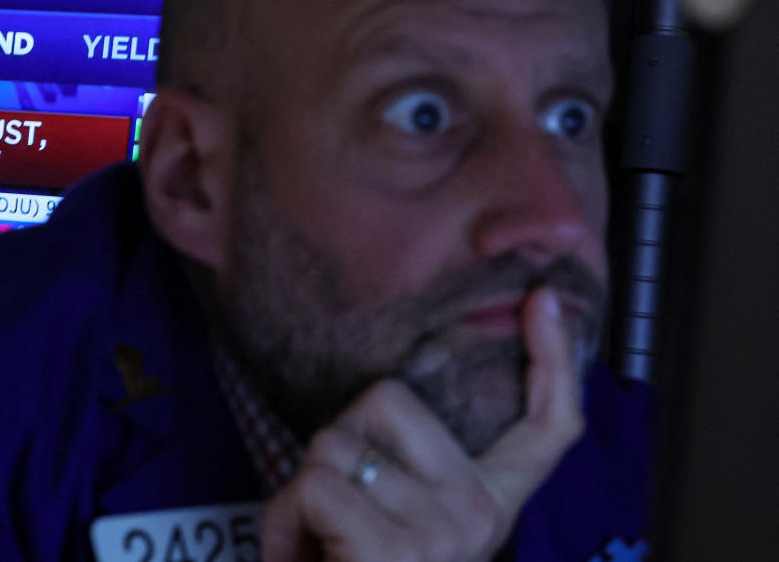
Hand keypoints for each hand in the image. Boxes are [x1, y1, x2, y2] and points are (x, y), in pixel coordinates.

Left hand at [260, 287, 583, 561]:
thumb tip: (381, 402)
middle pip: (384, 400)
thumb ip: (405, 468)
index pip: (548, 424)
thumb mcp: (394, 522)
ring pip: (333, 442)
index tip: (546, 301)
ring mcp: (444, 534)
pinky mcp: (395, 552)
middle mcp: (481, 517)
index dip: (553, 358)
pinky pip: (315, 485)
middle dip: (333, 444)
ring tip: (312, 544)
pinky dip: (284, 519)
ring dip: (298, 491)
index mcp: (490, 504)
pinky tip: (299, 558)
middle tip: (330, 514)